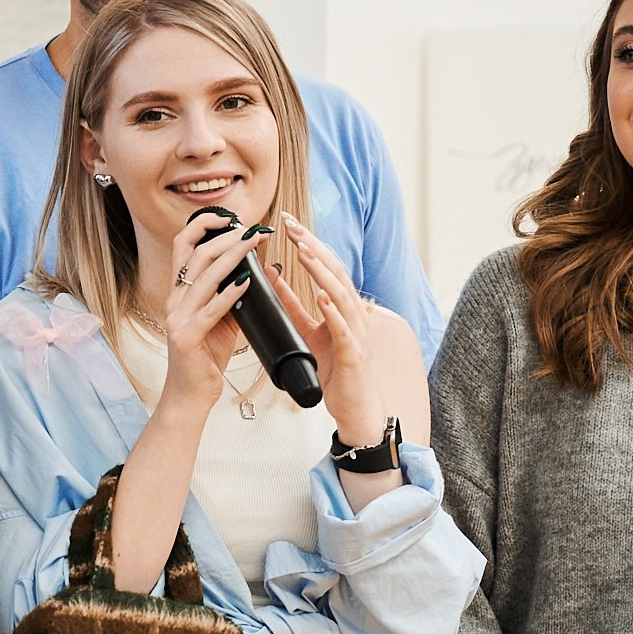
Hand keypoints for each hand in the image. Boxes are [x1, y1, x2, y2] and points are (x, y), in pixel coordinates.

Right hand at [155, 209, 260, 409]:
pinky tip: (248, 281)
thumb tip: (266, 271)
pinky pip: (211, 310)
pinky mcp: (186, 338)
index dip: (203, 225)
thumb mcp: (224, 322)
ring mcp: (178, 318)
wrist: (190, 396)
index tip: (232, 217)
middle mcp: (175, 301)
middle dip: (226, 237)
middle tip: (254, 228)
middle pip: (196, 255)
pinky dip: (230, 293)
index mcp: (180, 293)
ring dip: (231, 255)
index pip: (183, 246)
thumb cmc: (206, 359)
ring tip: (253, 242)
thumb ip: (238, 296)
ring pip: (204, 276)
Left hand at [272, 218, 386, 443]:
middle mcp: (354, 315)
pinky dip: (334, 311)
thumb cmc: (336, 372)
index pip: (327, 268)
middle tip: (291, 225)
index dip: (310, 244)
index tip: (288, 224)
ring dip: (322, 271)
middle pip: (336, 272)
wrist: (355, 410)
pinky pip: (344, 330)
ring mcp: (357, 334)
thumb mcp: (309, 333)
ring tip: (303, 251)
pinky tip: (322, 297)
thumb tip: (276, 279)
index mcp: (343, 308)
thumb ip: (295, 308)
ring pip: (341, 295)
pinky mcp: (353, 355)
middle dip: (313, 246)